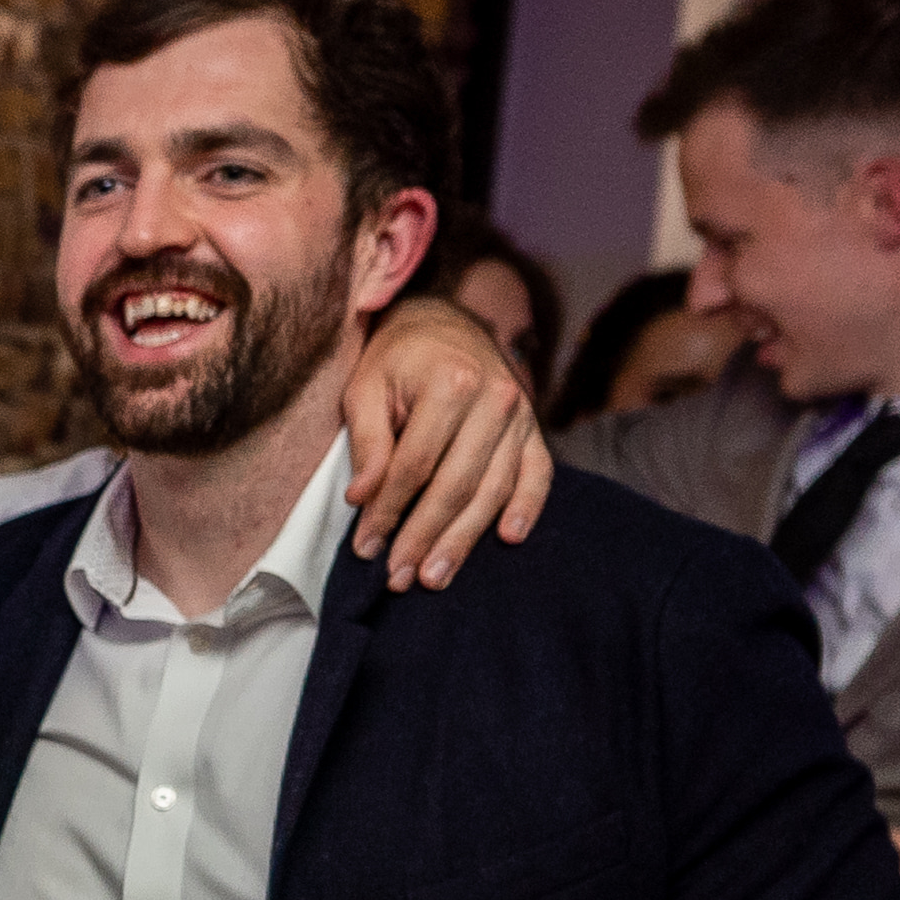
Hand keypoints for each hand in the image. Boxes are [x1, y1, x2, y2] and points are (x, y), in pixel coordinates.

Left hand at [342, 293, 551, 585]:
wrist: (444, 321)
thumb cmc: (397, 360)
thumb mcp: (365, 388)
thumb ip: (367, 441)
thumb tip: (362, 497)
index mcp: (451, 383)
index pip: (416, 465)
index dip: (389, 510)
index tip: (366, 547)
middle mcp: (495, 399)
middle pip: (457, 484)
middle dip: (426, 536)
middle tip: (401, 578)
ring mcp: (520, 415)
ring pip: (494, 488)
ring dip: (465, 538)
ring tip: (436, 575)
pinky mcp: (533, 428)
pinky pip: (537, 473)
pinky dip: (526, 507)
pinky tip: (509, 538)